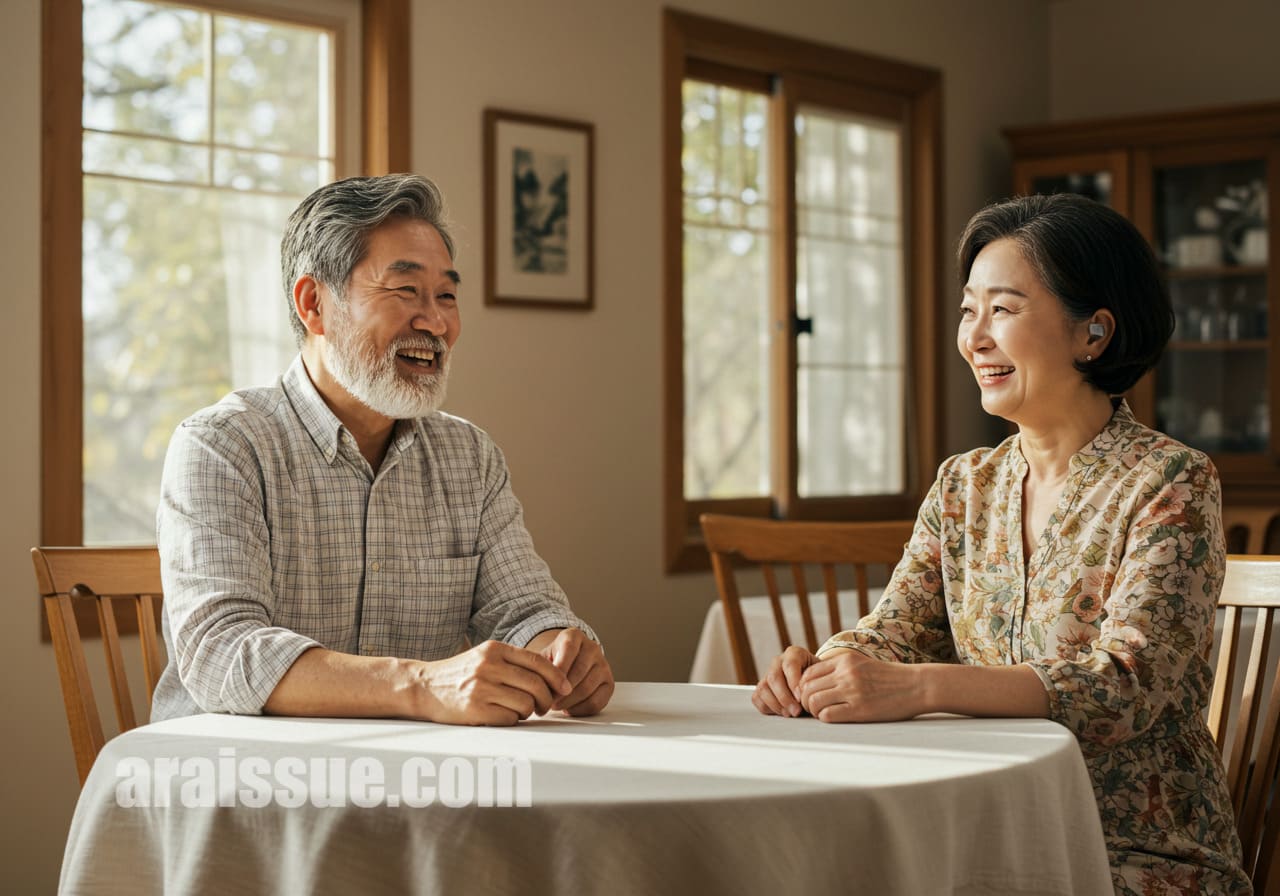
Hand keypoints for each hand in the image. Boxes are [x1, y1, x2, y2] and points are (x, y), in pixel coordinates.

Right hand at [417, 640, 571, 725]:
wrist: (423, 687)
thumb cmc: (460, 673)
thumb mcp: (485, 656)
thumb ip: (514, 662)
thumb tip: (553, 676)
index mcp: (495, 649)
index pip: (538, 662)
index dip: (557, 677)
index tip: (566, 688)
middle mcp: (489, 666)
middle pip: (536, 685)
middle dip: (547, 699)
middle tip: (544, 706)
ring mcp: (481, 688)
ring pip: (526, 704)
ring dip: (528, 712)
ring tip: (519, 710)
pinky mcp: (475, 710)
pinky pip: (510, 720)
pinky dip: (512, 721)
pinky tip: (502, 716)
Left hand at [538, 628, 614, 715]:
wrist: (568, 663)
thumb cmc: (553, 661)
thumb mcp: (543, 657)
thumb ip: (540, 668)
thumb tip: (536, 686)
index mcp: (574, 636)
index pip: (568, 650)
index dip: (558, 671)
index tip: (547, 686)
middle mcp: (592, 647)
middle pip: (578, 672)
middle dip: (561, 691)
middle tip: (548, 702)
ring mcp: (603, 665)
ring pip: (587, 688)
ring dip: (568, 702)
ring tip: (556, 705)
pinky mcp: (609, 683)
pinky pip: (596, 702)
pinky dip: (580, 709)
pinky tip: (569, 708)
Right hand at [752, 646, 819, 716]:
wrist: (814, 683)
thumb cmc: (819, 679)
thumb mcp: (822, 676)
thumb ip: (817, 682)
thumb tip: (812, 697)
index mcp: (794, 653)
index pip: (790, 665)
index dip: (794, 682)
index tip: (801, 698)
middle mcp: (778, 662)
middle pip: (774, 677)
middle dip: (784, 697)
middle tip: (796, 711)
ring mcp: (768, 674)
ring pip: (763, 688)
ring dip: (776, 704)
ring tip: (789, 714)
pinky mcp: (762, 687)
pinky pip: (757, 697)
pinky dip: (767, 707)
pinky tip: (781, 712)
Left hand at [797, 650, 923, 722]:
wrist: (917, 686)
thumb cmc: (889, 678)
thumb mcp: (862, 664)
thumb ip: (840, 669)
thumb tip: (814, 681)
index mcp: (845, 661)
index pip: (808, 673)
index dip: (803, 687)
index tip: (810, 695)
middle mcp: (846, 673)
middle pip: (807, 688)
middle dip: (805, 700)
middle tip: (812, 708)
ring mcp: (852, 691)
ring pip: (814, 702)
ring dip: (814, 711)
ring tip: (822, 713)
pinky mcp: (860, 709)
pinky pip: (828, 716)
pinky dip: (825, 718)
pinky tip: (834, 718)